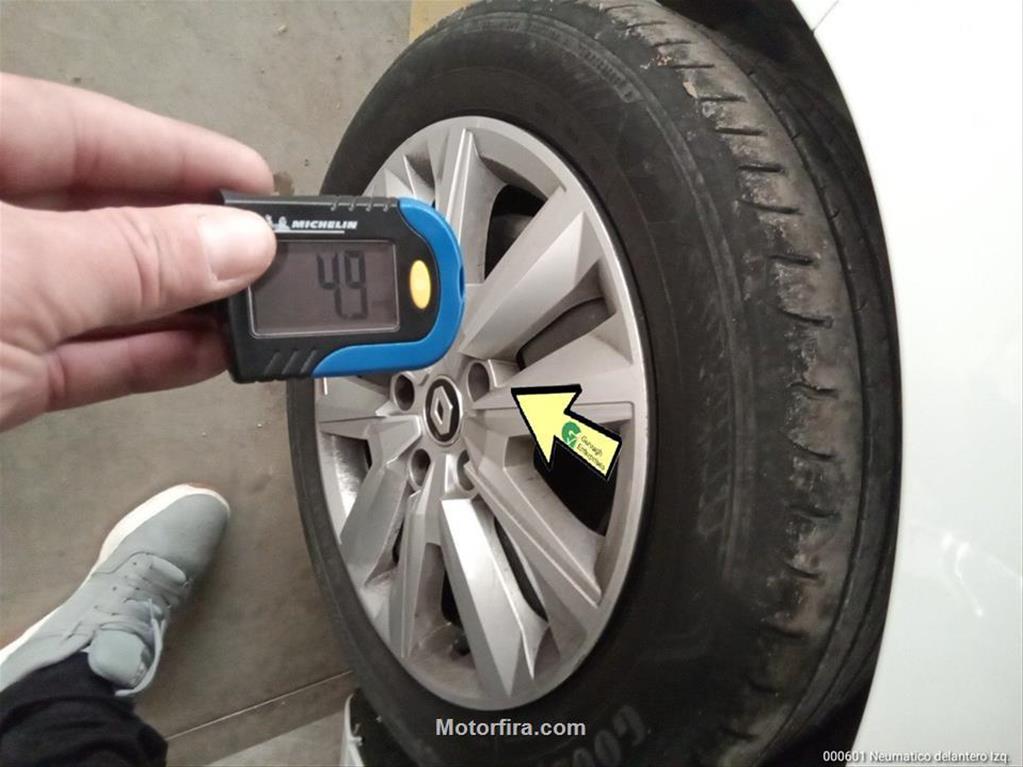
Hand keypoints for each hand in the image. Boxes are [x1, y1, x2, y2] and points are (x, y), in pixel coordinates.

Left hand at [0, 74, 276, 429]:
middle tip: (270, 250)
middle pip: (99, 214)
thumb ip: (129, 257)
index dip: (180, 153)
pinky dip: (145, 357)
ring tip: (256, 309)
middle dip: (192, 238)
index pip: (82, 130)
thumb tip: (234, 244)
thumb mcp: (14, 279)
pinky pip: (80, 355)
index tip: (256, 178)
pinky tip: (204, 352)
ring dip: (181, 307)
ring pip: (97, 293)